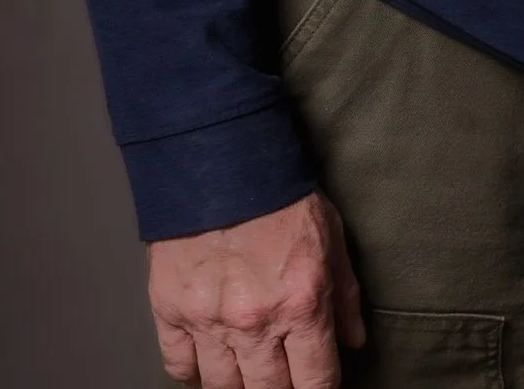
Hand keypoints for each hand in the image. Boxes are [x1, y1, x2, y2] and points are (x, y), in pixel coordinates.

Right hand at [146, 188, 365, 388]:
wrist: (221, 157)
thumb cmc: (280, 193)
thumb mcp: (330, 235)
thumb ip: (345, 294)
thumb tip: (353, 340)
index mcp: (300, 303)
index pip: (316, 382)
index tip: (317, 382)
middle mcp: (254, 322)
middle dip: (281, 387)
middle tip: (282, 371)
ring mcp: (208, 320)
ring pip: (224, 388)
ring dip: (239, 382)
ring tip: (248, 368)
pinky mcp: (170, 310)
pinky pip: (179, 367)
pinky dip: (195, 370)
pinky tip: (210, 358)